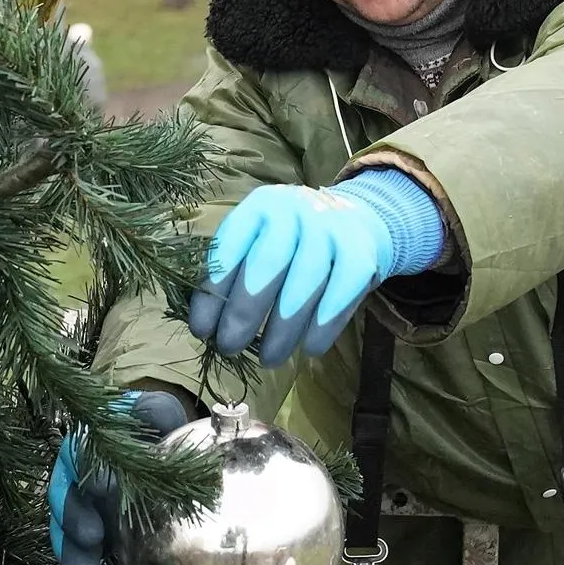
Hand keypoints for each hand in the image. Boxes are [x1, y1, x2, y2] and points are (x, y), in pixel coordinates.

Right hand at [48, 389, 189, 564]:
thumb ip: (156, 411)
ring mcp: (81, 502)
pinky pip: (70, 548)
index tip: (102, 484)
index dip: (83, 463)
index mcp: (93, 439)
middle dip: (72, 514)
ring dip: (70, 544)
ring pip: (60, 522)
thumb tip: (152, 413)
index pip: (77, 446)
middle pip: (61, 490)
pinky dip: (77, 564)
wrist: (171, 461)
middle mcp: (79, 470)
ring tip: (90, 564)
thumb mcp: (164, 419)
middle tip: (93, 533)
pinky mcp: (86, 530)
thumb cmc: (163, 435)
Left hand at [187, 168, 443, 367]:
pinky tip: (310, 349)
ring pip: (304, 283)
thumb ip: (235, 271)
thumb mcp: (260, 240)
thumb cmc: (292, 242)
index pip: (230, 249)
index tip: (202, 331)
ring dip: (283, 329)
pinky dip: (324, 326)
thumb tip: (205, 324)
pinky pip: (341, 295)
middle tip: (230, 347)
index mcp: (261, 205)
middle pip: (267, 264)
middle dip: (244, 312)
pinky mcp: (361, 254)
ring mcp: (332, 229)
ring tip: (268, 359)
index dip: (212, 293)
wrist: (356, 221)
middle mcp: (296, 209)